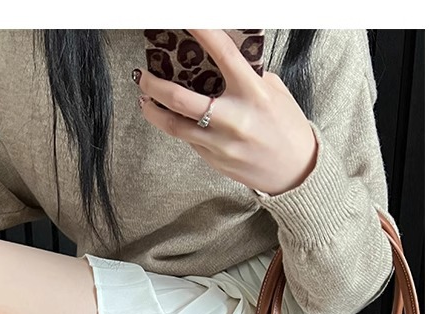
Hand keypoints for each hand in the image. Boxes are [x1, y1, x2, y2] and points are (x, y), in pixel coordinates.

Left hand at [135, 29, 317, 195]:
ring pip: (174, 125)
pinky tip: (171, 117)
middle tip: (142, 74)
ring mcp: (220, 143)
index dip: (202, 32)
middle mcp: (234, 119)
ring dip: (152, 110)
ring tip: (144, 99)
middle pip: (180, 99)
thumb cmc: (286, 127)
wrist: (295, 172)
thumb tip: (219, 59)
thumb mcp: (273, 92)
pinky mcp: (214, 160)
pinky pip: (188, 140)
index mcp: (253, 93)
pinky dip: (177, 126)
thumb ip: (246, 75)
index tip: (185, 19)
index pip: (223, 54)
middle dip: (154, 84)